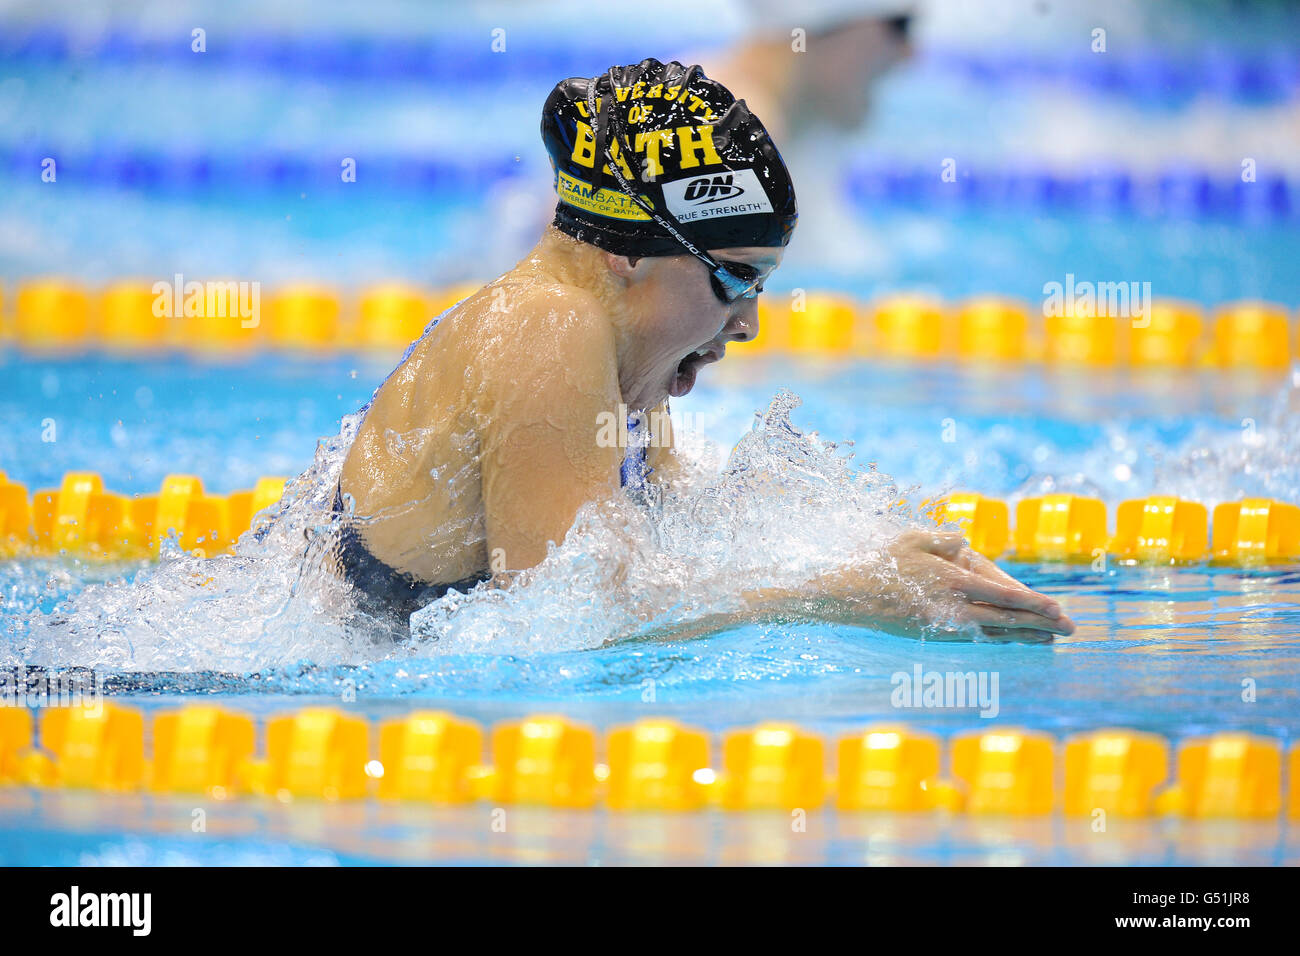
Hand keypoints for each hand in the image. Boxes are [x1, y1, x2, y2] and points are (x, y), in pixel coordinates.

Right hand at [818, 529, 1075, 641]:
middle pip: (1005, 618)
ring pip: (993, 632)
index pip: (1003, 594)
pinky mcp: (933, 634)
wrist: (849, 595)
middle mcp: (952, 606)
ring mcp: (943, 624)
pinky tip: (1010, 640)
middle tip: (1070, 628)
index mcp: (952, 580)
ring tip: (1049, 638)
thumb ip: (943, 539)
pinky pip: (973, 638)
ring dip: (1024, 636)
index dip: (1034, 603)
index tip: (1059, 608)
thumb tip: (966, 541)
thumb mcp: (912, 539)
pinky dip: (997, 639)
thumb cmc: (880, 562)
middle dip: (1040, 623)